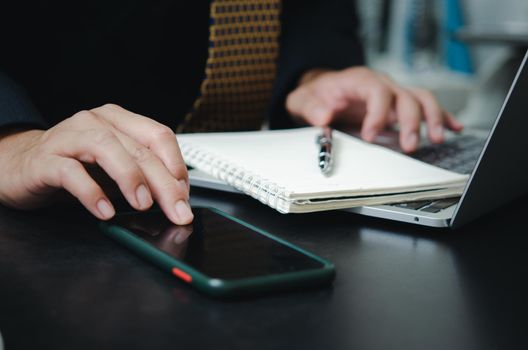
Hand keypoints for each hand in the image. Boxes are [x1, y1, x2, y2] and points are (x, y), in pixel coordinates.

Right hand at [0, 104, 192, 223]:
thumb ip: (142, 176)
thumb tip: (175, 198)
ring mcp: (69, 137)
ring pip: (107, 149)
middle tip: (177, 210)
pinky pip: (71, 173)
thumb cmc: (73, 165)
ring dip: (131, 179)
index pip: (158, 136)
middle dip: (164, 184)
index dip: (176, 166)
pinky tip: (104, 211)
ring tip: (143, 205)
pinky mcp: (46, 159)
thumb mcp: (114, 169)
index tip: (184, 195)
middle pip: (139, 149)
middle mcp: (96, 122)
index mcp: (119, 120)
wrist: (19, 164)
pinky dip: (92, 193)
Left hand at [286, 67, 463, 152]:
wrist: (321, 92)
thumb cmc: (316, 96)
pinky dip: (441, 116)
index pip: (377, 92)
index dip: (378, 114)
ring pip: (421, 99)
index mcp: (359, 81)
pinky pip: (425, 106)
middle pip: (406, 96)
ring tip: (438, 139)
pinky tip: (454, 128)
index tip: (371, 137)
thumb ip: (311, 107)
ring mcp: (393, 94)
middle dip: (412, 121)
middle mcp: (381, 84)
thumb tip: (323, 117)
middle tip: (410, 146)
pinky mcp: (399, 106)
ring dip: (432, 119)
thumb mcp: (303, 101)